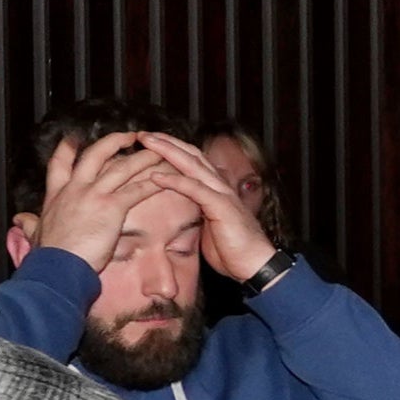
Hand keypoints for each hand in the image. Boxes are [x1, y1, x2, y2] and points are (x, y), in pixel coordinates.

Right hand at [32, 130, 169, 272]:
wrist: (57, 267)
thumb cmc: (47, 256)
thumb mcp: (35, 235)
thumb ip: (29, 225)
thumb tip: (19, 220)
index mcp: (57, 194)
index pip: (59, 163)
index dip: (67, 148)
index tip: (74, 137)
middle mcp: (76, 188)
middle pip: (96, 155)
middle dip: (114, 142)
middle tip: (130, 136)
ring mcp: (94, 195)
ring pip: (122, 168)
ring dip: (142, 158)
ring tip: (159, 151)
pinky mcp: (112, 208)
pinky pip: (136, 190)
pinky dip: (152, 183)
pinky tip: (165, 178)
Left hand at [136, 131, 278, 283]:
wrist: (256, 265)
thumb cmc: (233, 251)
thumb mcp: (210, 228)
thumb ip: (199, 213)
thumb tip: (182, 213)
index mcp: (217, 189)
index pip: (193, 161)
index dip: (173, 149)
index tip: (151, 144)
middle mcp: (220, 185)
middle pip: (191, 154)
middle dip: (166, 141)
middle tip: (143, 134)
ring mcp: (222, 194)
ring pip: (191, 163)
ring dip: (167, 150)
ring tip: (146, 142)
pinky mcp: (221, 206)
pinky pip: (194, 188)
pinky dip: (174, 180)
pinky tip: (155, 176)